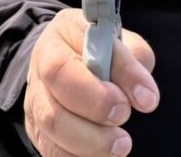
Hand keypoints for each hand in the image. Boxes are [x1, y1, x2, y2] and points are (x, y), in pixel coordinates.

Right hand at [25, 9, 158, 156]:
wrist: (75, 59)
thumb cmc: (101, 48)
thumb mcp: (120, 40)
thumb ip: (133, 59)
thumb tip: (144, 96)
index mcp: (60, 35)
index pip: (68, 63)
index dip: (101, 87)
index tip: (143, 98)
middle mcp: (40, 68)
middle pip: (54, 98)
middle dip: (96, 111)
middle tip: (125, 116)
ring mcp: (36, 101)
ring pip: (52, 127)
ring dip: (91, 142)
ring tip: (121, 144)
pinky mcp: (39, 130)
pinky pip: (53, 151)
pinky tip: (104, 153)